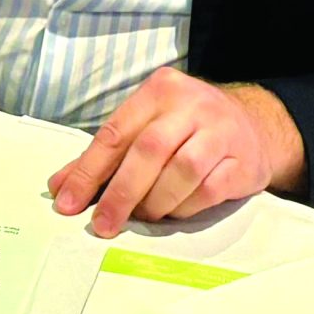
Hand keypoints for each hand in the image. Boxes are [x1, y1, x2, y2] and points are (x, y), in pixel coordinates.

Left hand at [49, 67, 303, 236]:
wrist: (254, 125)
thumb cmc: (187, 128)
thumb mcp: (146, 127)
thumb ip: (105, 156)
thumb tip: (59, 187)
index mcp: (159, 89)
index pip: (115, 132)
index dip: (88, 170)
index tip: (67, 202)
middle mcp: (192, 104)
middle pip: (149, 150)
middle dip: (120, 192)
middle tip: (102, 224)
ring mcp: (222, 131)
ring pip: (181, 170)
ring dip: (155, 201)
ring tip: (142, 217)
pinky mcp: (243, 161)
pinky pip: (208, 191)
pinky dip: (184, 207)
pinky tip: (173, 213)